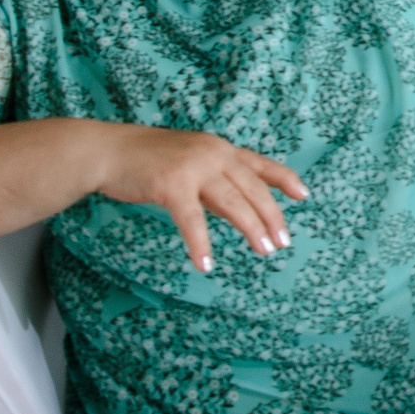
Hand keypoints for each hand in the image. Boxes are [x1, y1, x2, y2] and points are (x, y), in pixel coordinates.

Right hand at [89, 123, 307, 273]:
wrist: (110, 151)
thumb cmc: (150, 161)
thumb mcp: (191, 164)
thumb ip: (217, 181)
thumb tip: (241, 208)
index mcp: (220, 148)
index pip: (261, 164)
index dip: (285, 179)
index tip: (304, 196)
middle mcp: (213, 153)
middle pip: (253, 188)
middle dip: (271, 216)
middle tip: (283, 242)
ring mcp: (194, 168)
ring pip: (233, 203)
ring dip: (251, 229)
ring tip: (265, 250)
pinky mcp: (171, 185)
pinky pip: (193, 221)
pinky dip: (200, 245)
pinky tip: (206, 265)